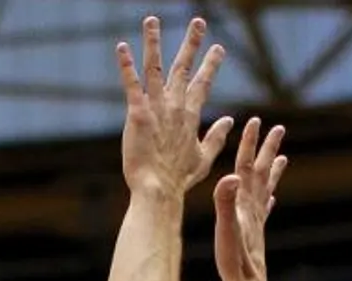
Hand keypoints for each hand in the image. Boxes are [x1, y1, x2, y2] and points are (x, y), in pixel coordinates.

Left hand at [115, 16, 233, 195]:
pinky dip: (126, 64)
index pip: (203, 83)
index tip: (218, 48)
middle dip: (192, 43)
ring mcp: (156, 107)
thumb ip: (217, 136)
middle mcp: (175, 106)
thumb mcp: (204, 157)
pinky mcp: (137, 113)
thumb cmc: (179, 178)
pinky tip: (121, 46)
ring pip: (154, 67)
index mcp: (190, 116)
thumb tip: (230, 120)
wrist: (159, 189)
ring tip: (151, 19)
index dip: (211, 64)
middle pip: (183, 67)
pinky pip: (131, 84)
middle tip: (199, 21)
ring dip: (153, 42)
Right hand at [213, 117, 286, 280]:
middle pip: (263, 173)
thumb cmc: (234, 262)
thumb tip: (230, 177)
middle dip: (268, 150)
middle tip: (279, 128)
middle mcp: (254, 210)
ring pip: (267, 189)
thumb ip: (225, 203)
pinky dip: (269, 199)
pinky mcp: (257, 236)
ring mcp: (258, 222)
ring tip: (283, 157)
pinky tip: (272, 199)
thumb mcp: (225, 229)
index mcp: (244, 204)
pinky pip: (265, 211)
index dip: (250, 143)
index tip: (256, 120)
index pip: (247, 166)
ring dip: (273, 172)